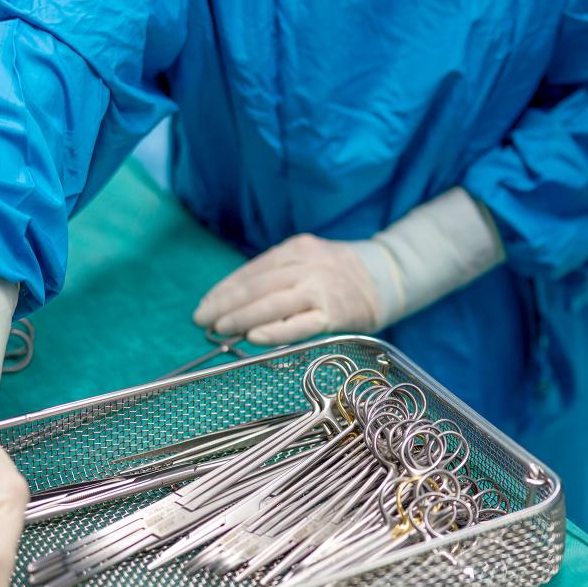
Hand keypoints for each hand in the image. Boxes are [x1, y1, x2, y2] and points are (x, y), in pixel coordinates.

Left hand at [193, 233, 380, 345]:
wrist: (384, 278)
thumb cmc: (336, 274)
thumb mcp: (307, 260)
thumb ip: (277, 276)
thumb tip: (234, 302)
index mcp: (296, 249)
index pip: (251, 271)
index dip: (224, 290)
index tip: (205, 305)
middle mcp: (306, 266)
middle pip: (257, 286)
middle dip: (225, 305)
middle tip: (203, 320)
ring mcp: (320, 289)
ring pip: (273, 304)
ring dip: (241, 318)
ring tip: (221, 329)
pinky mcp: (333, 314)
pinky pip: (299, 324)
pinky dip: (274, 331)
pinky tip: (254, 337)